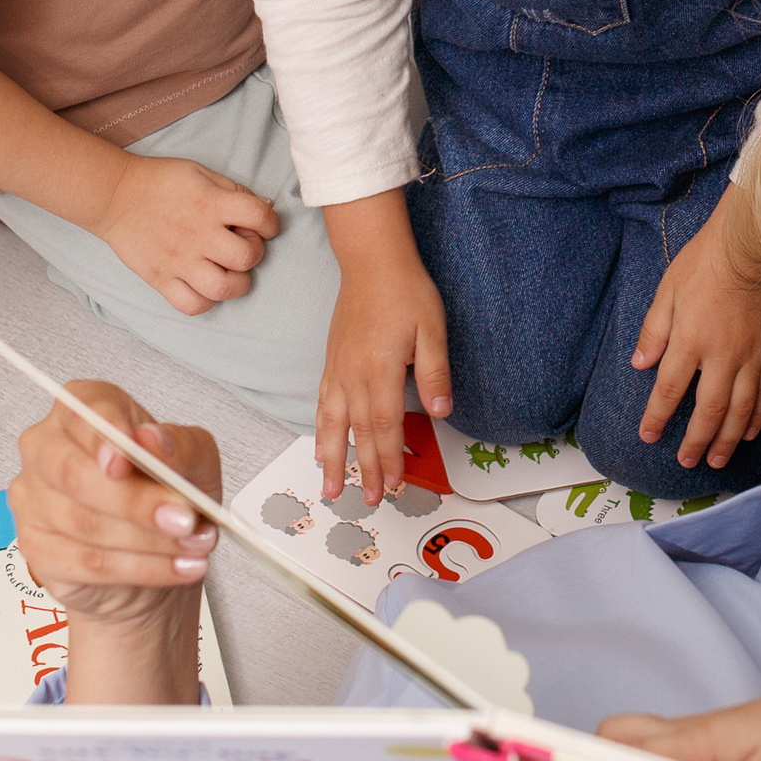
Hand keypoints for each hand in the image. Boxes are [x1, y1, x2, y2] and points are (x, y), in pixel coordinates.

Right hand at [8, 382, 220, 623]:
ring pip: (85, 524)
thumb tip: (151, 440)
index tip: (130, 458)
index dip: (106, 435)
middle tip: (185, 519)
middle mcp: (46, 448)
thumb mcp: (194, 460)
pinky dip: (140, 568)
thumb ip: (179, 446)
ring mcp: (33, 500)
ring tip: (194, 546)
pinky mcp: (38, 548)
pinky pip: (87, 562)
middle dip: (136, 501)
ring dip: (149, 541)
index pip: (84, 410)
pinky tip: (175, 568)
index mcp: (82, 409)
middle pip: (75, 474)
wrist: (157, 547)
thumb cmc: (168, 489)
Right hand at [95, 155, 279, 315]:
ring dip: (236, 284)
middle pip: (246, 258)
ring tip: (229, 272)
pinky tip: (204, 286)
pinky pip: (191, 305)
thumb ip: (235, 191)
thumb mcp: (202, 173)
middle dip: (254, 253)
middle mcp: (198, 234)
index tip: (264, 226)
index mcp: (211, 204)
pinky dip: (204, 301)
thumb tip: (267, 209)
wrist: (114, 194)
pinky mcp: (160, 279)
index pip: (260, 217)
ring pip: (222, 288)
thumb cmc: (161, 182)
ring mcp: (178, 260)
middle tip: (241, 247)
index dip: (271, 223)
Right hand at [319, 192, 450, 503]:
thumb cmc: (405, 291)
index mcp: (380, 369)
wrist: (372, 261)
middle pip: (359, 431)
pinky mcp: (332, 362)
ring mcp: (338, 369)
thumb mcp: (433, 330)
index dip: (389, 458)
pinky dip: (320, 431)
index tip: (393, 484)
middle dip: (365, 469)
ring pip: (332, 424)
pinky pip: (322, 405)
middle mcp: (353, 374)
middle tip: (369, 499)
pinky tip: (320, 448)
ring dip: (334, 459)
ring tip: (331, 489)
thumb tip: (440, 410)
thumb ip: (435, 372)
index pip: (386, 425)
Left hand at [632, 186, 760, 466]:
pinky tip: (750, 433)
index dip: (657, 416)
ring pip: (739, 409)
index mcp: (690, 340)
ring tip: (716, 459)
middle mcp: (721, 355)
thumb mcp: (667, 290)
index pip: (669, 389)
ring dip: (726, 438)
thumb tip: (640, 364)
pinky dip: (757, 418)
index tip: (647, 435)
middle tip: (687, 462)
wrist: (753, 244)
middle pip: (707, 409)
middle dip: (695, 439)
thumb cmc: (706, 261)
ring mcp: (750, 355)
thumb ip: (654, 330)